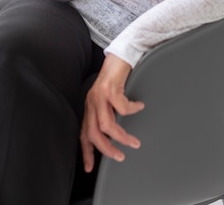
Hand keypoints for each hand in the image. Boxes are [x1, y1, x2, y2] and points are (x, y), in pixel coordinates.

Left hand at [80, 54, 144, 172]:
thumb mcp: (109, 99)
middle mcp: (92, 102)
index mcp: (90, 107)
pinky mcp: (110, 87)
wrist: (120, 55)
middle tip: (120, 156)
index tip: (89, 167)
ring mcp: (99, 95)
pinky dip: (132, 110)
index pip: (84, 134)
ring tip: (134, 141)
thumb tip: (114, 135)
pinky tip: (139, 106)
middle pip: (94, 134)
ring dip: (121, 137)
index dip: (86, 152)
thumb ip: (108, 114)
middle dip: (107, 149)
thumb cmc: (116, 77)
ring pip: (107, 125)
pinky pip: (122, 107)